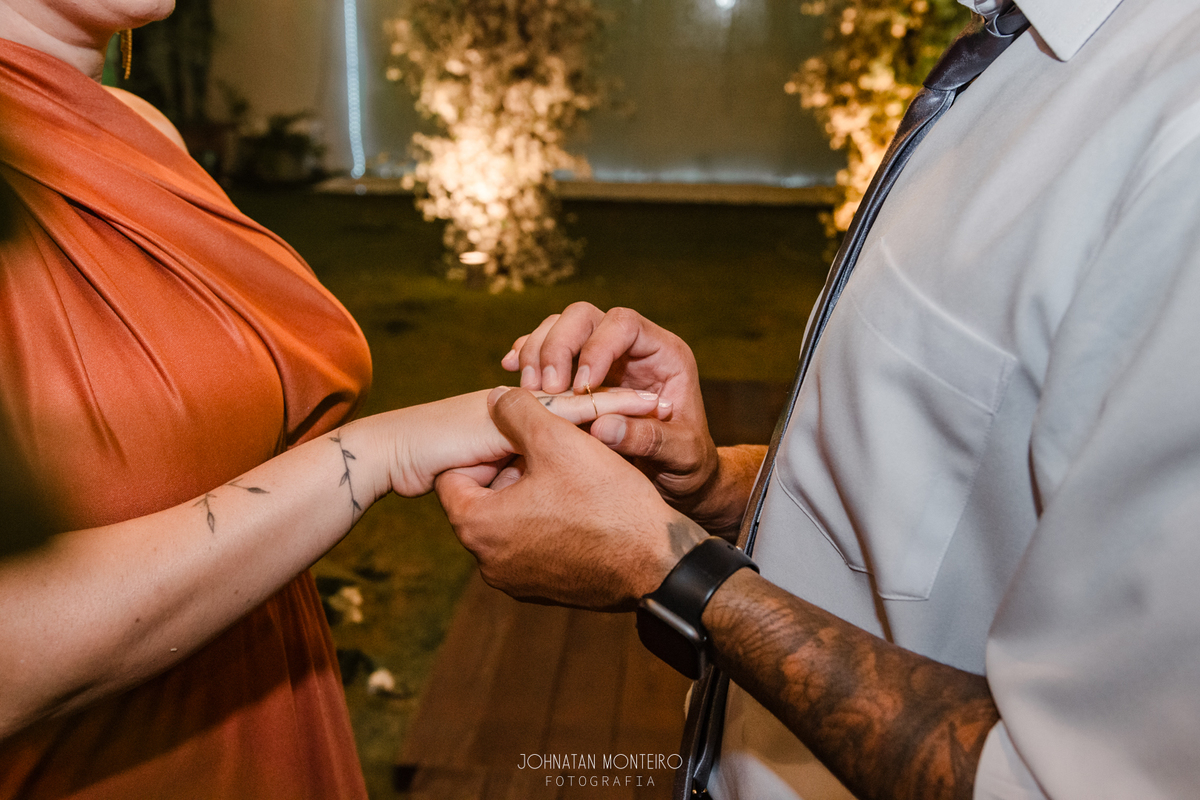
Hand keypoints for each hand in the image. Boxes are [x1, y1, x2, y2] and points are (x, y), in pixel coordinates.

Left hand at [435, 387, 706, 610]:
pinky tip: (582, 503)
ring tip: (569, 473)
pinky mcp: (544, 590)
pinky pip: (533, 544)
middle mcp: (487, 562)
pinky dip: (548, 520)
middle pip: (482, 498)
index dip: (486, 448)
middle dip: (511, 469)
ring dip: (531, 493)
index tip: (521, 437)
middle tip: (550, 451)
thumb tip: (495, 398)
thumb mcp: (559, 440)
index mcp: (478, 527)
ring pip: (510, 520)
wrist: (659, 563)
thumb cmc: (608, 501)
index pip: (453, 475)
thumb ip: (517, 411)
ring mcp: (516, 581)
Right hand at [502, 303, 719, 516]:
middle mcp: (631, 347)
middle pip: (584, 317)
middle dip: (557, 346)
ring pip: (559, 327)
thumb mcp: (682, 457)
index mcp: (664, 355)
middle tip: (545, 389)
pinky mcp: (577, 372)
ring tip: (528, 392)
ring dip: (536, 352)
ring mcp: (602, 356)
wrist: (680, 479)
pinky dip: (526, 356)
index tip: (581, 387)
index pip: (624, 324)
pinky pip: (546, 349)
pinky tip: (510, 371)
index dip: (597, 347)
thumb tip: (602, 427)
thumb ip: (649, 441)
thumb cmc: (689, 466)